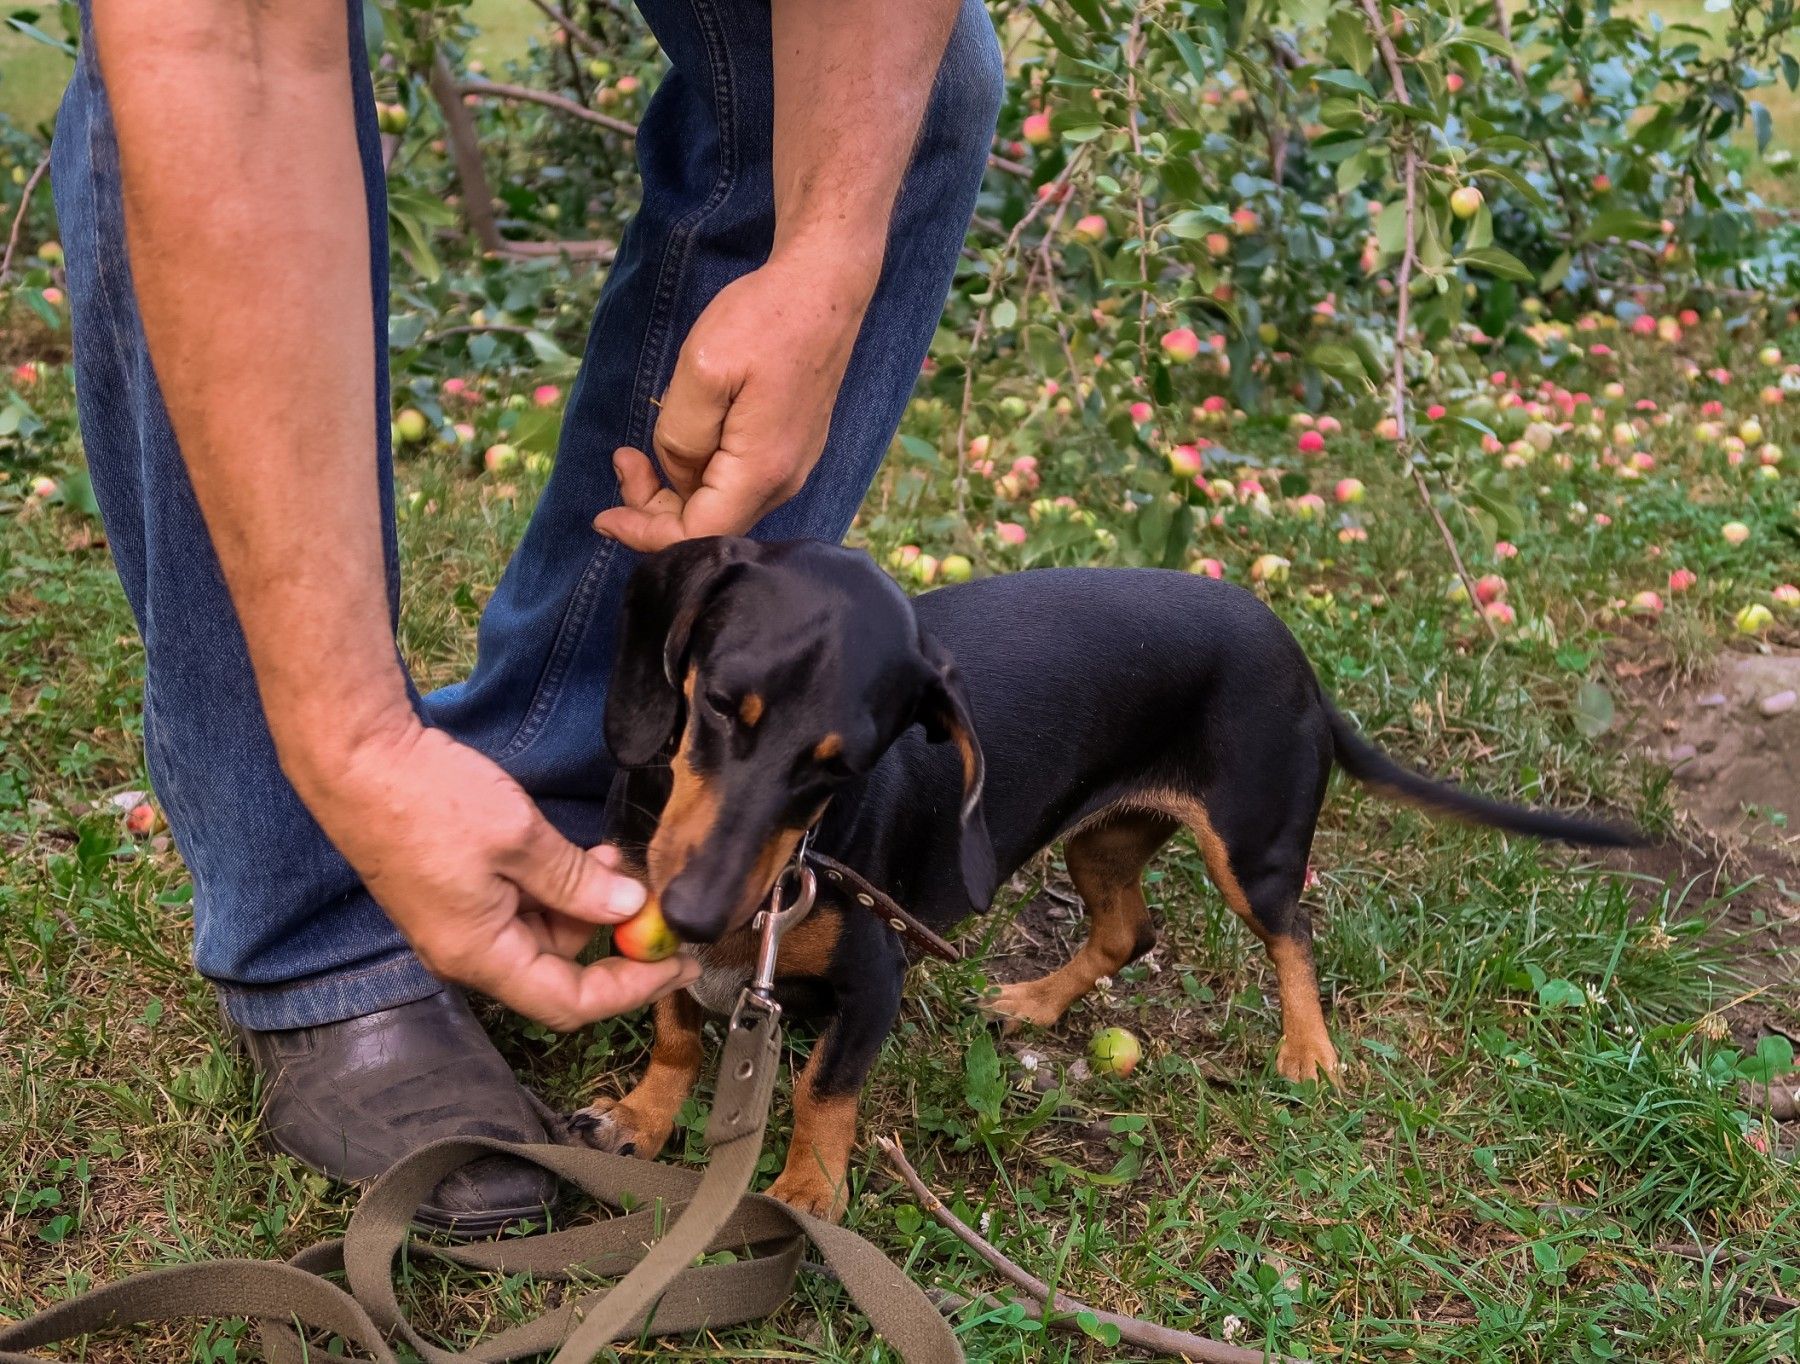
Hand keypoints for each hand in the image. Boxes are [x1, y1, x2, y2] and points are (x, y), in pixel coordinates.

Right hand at [292, 715, 697, 1029]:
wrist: (357, 761)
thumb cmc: (428, 800)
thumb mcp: (520, 839)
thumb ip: (577, 883)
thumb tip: (628, 911)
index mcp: (479, 955)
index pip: (569, 1003)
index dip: (631, 988)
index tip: (676, 965)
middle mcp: (468, 951)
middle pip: (559, 969)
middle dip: (612, 936)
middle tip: (651, 894)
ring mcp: (460, 923)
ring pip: (544, 933)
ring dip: (587, 903)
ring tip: (615, 858)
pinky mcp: (458, 893)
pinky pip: (522, 906)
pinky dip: (557, 885)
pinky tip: (579, 852)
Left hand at [593, 251, 874, 550]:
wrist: (823, 287)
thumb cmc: (764, 319)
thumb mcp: (703, 369)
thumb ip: (680, 434)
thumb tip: (676, 472)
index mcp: (759, 471)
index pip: (696, 535)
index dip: (644, 535)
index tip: (603, 515)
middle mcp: (781, 482)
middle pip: (708, 528)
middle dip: (652, 510)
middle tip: (622, 460)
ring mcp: (789, 467)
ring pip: (720, 507)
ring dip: (673, 492)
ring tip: (636, 453)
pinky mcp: (789, 449)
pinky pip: (735, 484)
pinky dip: (697, 478)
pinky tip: (681, 442)